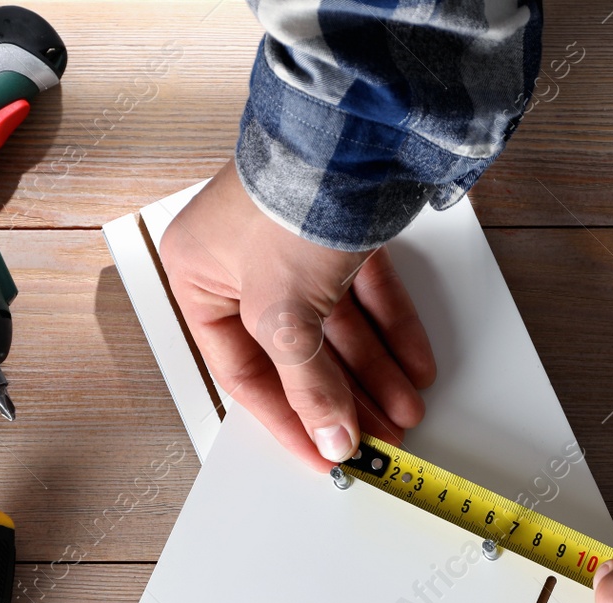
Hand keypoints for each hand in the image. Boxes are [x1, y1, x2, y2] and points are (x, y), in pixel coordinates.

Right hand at [158, 162, 435, 469]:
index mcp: (198, 275)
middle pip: (296, 352)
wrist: (348, 137)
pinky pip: (364, 293)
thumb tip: (330, 436)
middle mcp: (241, 259)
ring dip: (374, 372)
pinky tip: (413, 365)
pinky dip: (390, 329)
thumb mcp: (285, 315)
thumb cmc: (287, 204)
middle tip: (376, 439)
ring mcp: (293, 243)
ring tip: (405, 410)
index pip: (243, 372)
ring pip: (336, 326)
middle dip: (344, 398)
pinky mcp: (338, 230)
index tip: (324, 456)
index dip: (288, 420)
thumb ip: (308, 384)